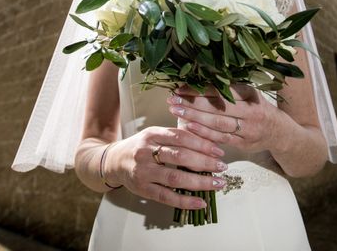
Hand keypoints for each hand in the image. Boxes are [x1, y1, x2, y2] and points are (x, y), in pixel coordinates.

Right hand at [104, 126, 227, 209]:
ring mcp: (143, 171)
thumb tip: (208, 144)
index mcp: (152, 134)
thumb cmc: (141, 147)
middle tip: (222, 167)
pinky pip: (166, 197)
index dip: (201, 143)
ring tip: (217, 183)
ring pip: (174, 178)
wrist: (113, 161)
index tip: (218, 151)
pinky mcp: (142, 189)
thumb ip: (176, 137)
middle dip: (204, 162)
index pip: (180, 137)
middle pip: (180, 156)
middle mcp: (146, 151)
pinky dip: (185, 201)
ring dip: (199, 182)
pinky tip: (201, 202)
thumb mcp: (154, 135)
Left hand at [167, 84, 279, 152]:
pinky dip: (204, 132)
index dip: (199, 89)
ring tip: (176, 111)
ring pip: (218, 122)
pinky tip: (189, 127)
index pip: (220, 89)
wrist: (279, 131)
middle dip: (193, 102)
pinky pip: (221, 137)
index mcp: (249, 93)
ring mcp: (248, 127)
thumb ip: (228, 90)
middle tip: (173, 99)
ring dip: (195, 116)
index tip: (180, 88)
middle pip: (218, 105)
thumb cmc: (256, 108)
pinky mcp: (244, 143)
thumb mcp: (248, 94)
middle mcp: (250, 109)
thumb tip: (197, 82)